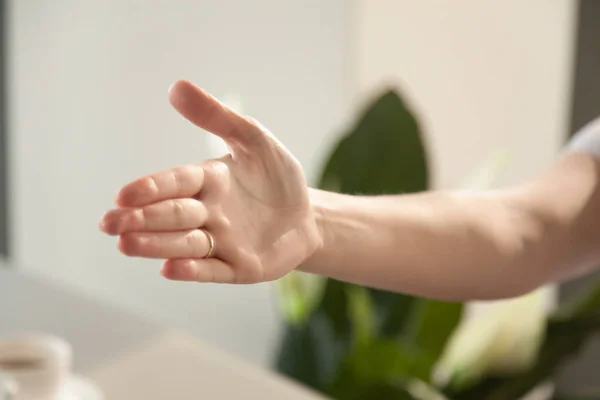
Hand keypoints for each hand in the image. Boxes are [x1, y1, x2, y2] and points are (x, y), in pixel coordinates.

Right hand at [100, 80, 321, 283]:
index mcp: (207, 181)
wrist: (307, 216)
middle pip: (171, 215)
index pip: (174, 183)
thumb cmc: (277, 176)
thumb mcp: (254, 140)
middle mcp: (207, 213)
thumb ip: (218, 117)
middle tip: (109, 224)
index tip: (124, 195)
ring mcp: (222, 242)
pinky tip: (170, 268)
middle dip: (140, 219)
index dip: (151, 188)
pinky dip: (192, 269)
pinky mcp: (239, 268)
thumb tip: (176, 86)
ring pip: (184, 243)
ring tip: (127, 244)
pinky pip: (213, 269)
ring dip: (156, 245)